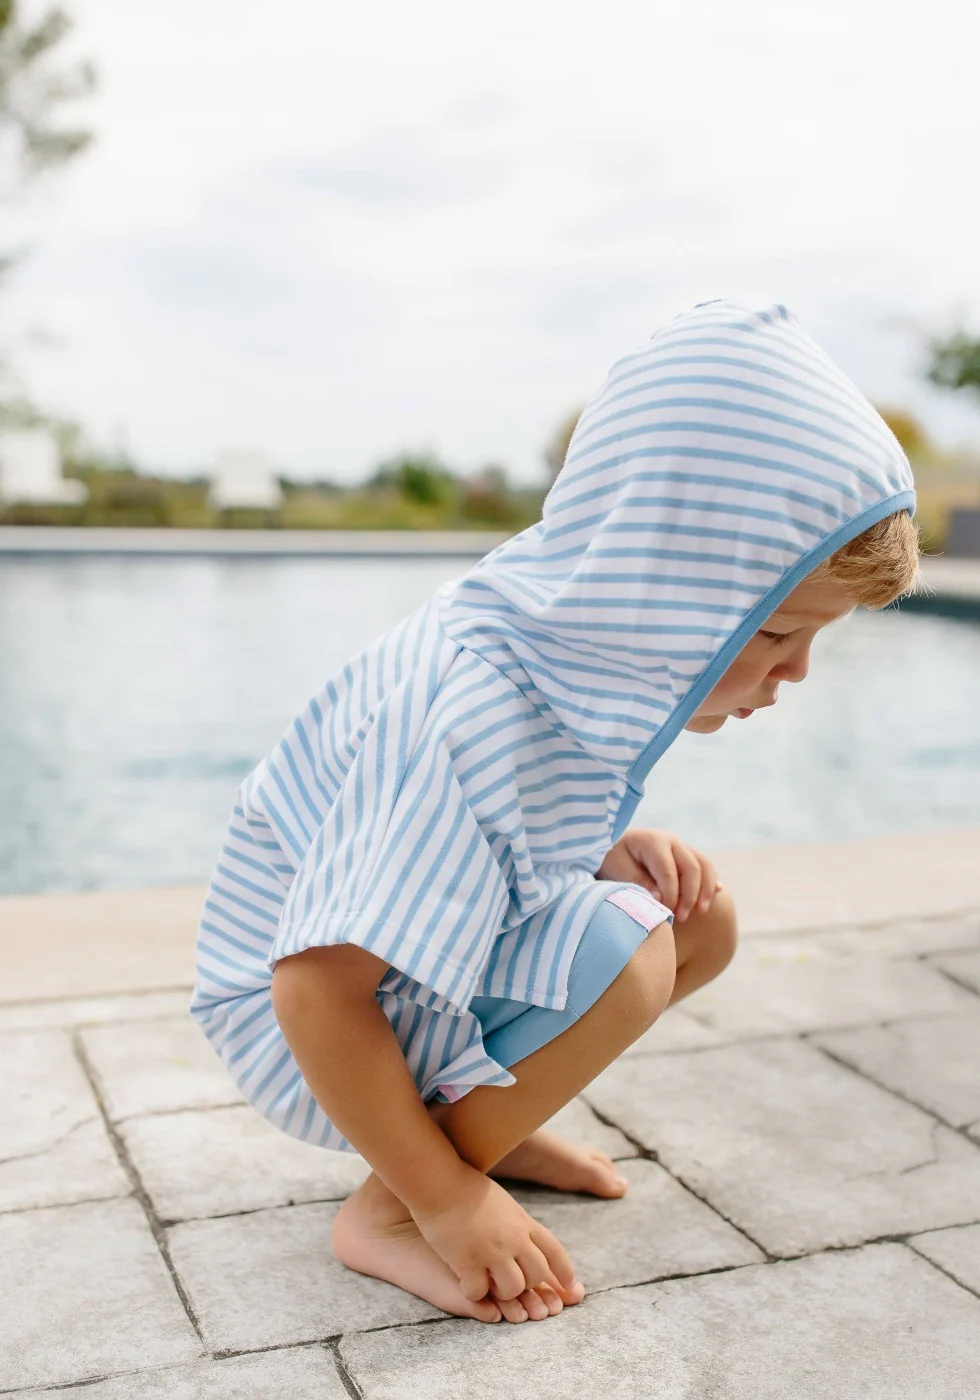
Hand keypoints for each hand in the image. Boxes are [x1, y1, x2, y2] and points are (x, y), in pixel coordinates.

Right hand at [411, 1161, 579, 1303]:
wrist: (440, 1180)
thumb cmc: (465, 1186)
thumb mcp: (503, 1202)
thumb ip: (517, 1224)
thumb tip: (525, 1238)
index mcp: (523, 1221)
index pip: (554, 1251)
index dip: (565, 1273)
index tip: (572, 1289)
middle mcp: (514, 1238)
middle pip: (537, 1274)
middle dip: (528, 1285)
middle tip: (511, 1283)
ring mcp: (492, 1251)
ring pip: (513, 1288)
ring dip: (502, 1292)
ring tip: (488, 1282)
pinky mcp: (468, 1262)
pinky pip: (479, 1292)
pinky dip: (474, 1291)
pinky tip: (466, 1281)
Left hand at [595, 827, 721, 922]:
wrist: (611, 847)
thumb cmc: (611, 860)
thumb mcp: (616, 870)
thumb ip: (637, 882)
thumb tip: (661, 898)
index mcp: (652, 841)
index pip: (668, 871)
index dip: (670, 895)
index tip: (664, 913)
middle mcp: (670, 840)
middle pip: (692, 867)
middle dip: (690, 895)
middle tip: (681, 918)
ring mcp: (680, 846)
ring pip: (704, 865)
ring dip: (705, 889)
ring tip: (701, 911)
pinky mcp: (685, 854)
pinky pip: (705, 865)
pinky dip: (711, 880)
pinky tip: (717, 893)